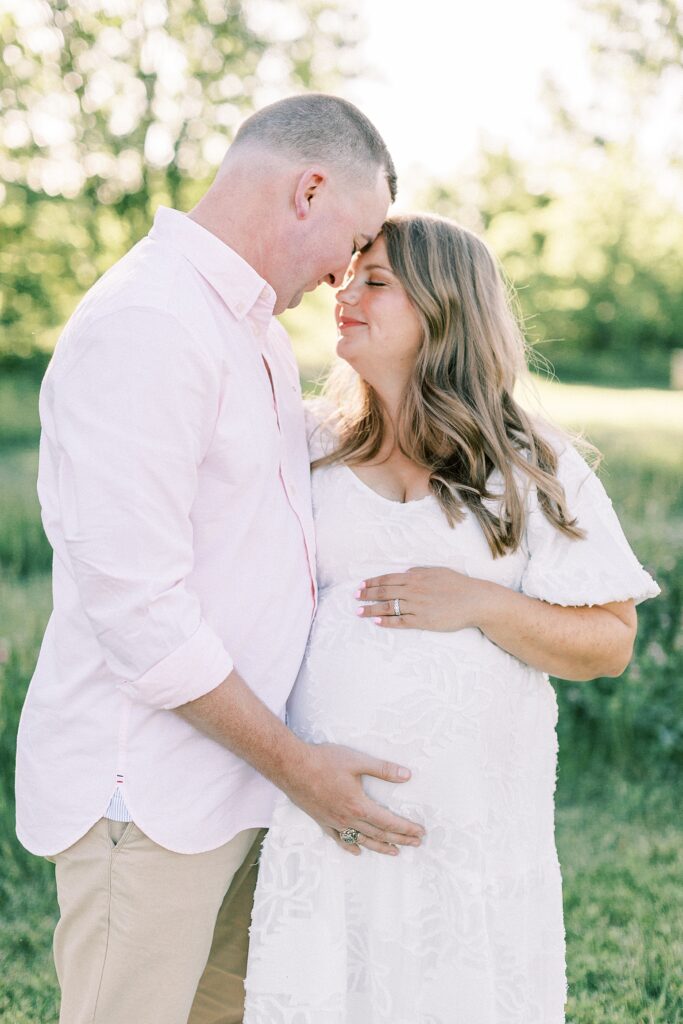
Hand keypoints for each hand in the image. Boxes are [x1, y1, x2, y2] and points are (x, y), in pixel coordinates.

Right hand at [282, 742, 425, 857]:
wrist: (291, 767)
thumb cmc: (324, 761)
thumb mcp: (357, 761)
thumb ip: (383, 769)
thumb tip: (407, 775)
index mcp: (359, 806)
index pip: (389, 822)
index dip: (406, 828)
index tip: (420, 832)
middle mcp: (347, 819)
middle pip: (379, 834)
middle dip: (400, 839)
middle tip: (416, 843)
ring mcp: (334, 822)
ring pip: (361, 840)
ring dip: (380, 847)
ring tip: (395, 852)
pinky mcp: (322, 821)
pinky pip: (339, 840)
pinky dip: (351, 847)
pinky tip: (358, 851)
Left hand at [356, 566, 491, 631]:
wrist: (474, 600)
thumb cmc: (458, 585)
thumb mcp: (437, 571)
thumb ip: (419, 572)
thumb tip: (405, 573)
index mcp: (416, 576)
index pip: (387, 579)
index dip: (372, 582)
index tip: (361, 585)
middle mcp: (413, 590)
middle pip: (384, 592)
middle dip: (366, 595)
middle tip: (355, 597)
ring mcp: (416, 606)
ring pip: (388, 607)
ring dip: (371, 609)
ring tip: (359, 612)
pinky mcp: (422, 621)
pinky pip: (399, 622)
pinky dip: (386, 622)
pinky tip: (376, 622)